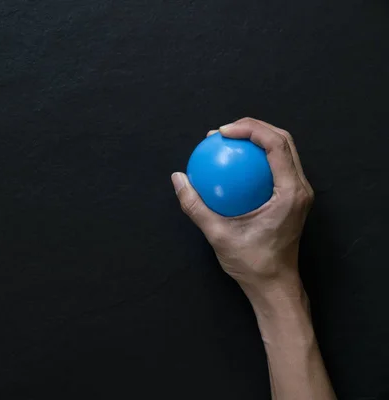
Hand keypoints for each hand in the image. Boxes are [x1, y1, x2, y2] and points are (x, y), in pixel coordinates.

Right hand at [172, 118, 313, 297]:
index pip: (276, 145)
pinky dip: (255, 158)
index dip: (250, 129)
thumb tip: (178, 178)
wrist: (274, 285)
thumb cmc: (252, 263)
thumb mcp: (217, 234)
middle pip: (283, 140)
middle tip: (222, 132)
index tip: (222, 132)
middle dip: (253, 128)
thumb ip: (195, 205)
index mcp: (290, 193)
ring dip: (256, 139)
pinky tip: (231, 163)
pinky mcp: (291, 198)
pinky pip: (276, 166)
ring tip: (226, 141)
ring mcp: (298, 192)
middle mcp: (300, 188)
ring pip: (282, 151)